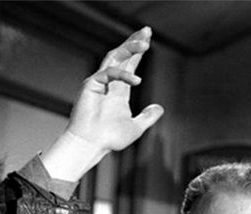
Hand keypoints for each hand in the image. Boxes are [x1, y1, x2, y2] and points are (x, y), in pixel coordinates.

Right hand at [41, 27, 163, 180]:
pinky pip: (108, 73)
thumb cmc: (109, 139)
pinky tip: (136, 80)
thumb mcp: (136, 128)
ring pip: (114, 57)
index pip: (129, 65)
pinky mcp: (91, 85)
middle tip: (147, 31)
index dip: (138, 52)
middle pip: (122, 55)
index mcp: (119, 90)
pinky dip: (122, 74)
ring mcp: (99, 82)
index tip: (147, 40)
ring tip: (144, 43)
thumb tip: (160, 108)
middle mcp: (109, 83)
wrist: (91, 145)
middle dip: (134, 42)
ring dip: (129, 48)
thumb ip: (147, 117)